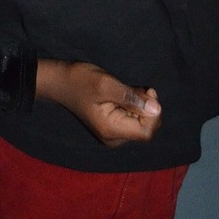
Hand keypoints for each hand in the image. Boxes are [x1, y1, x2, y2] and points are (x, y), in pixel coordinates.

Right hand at [37, 60, 160, 146]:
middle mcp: (114, 137)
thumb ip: (131, 97)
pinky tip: (126, 93)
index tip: (149, 92)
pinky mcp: (111, 126)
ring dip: (140, 106)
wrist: (60, 81)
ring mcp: (112, 133)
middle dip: (147, 108)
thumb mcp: (106, 84)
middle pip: (144, 129)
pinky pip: (131, 120)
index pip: (146, 131)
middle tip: (139, 88)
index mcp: (111, 130)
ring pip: (139, 124)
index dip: (153, 114)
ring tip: (129, 89)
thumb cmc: (80, 80)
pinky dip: (134, 106)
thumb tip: (157, 109)